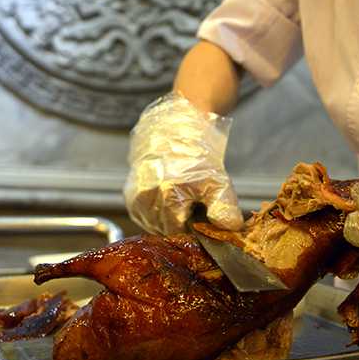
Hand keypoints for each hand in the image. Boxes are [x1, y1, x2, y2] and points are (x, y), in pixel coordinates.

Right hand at [123, 92, 243, 234]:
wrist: (175, 128)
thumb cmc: (198, 154)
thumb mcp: (218, 180)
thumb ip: (224, 208)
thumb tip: (230, 229)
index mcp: (167, 194)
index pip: (180, 231)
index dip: (193, 225)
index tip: (201, 212)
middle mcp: (146, 197)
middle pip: (166, 229)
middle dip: (181, 221)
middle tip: (192, 200)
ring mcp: (134, 197)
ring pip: (153, 225)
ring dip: (167, 217)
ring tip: (179, 195)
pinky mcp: (128, 196)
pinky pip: (143, 217)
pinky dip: (156, 212)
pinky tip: (166, 196)